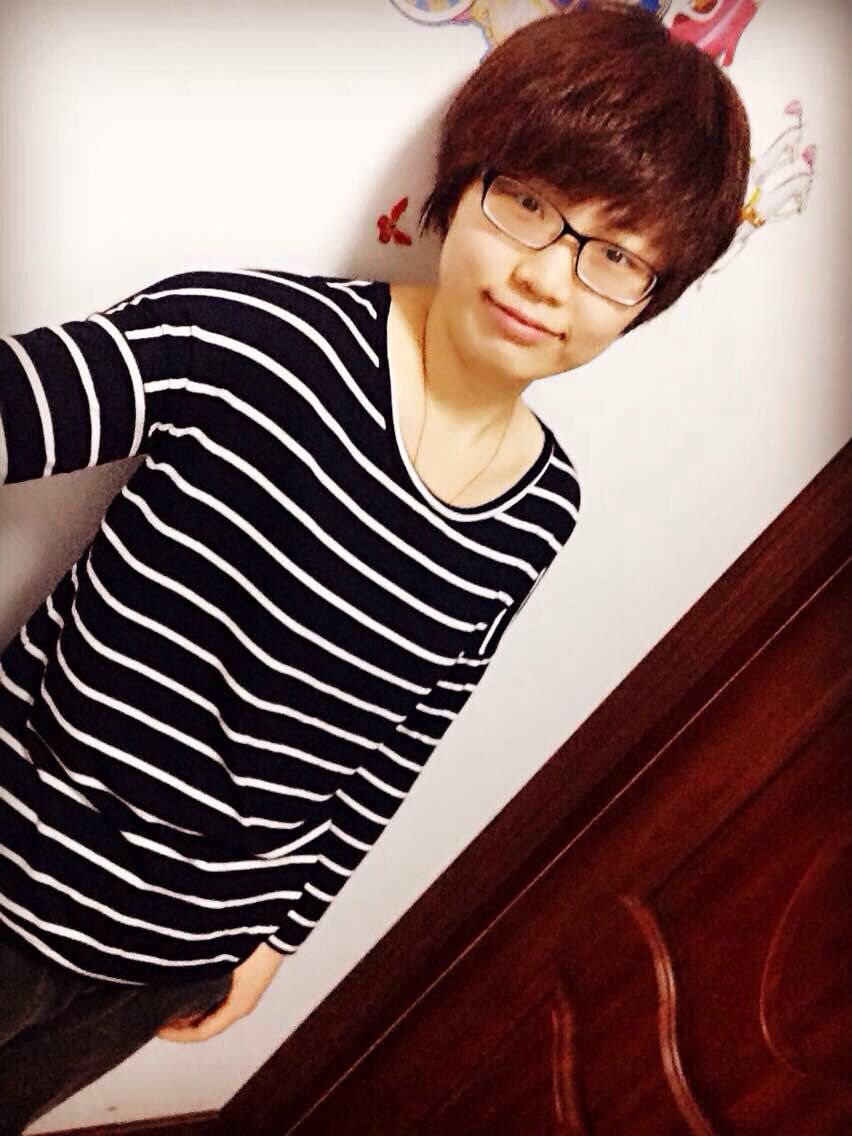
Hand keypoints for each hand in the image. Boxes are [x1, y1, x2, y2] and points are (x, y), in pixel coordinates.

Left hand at [156, 942, 284, 1042]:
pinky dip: (202, 999)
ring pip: (214, 1010)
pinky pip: (220, 998)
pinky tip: (190, 986)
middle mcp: (242, 1004)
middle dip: (183, 1024)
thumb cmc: (251, 943)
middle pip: (208, 1023)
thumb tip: (167, 975)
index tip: (157, 1029)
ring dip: (193, 1010)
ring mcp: (246, 991)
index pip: (202, 1032)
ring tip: (171, 1001)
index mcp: (238, 1006)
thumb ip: (195, 972)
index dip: (178, 1035)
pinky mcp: (246, 979)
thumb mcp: (219, 961)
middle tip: (159, 1017)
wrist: (276, 921)